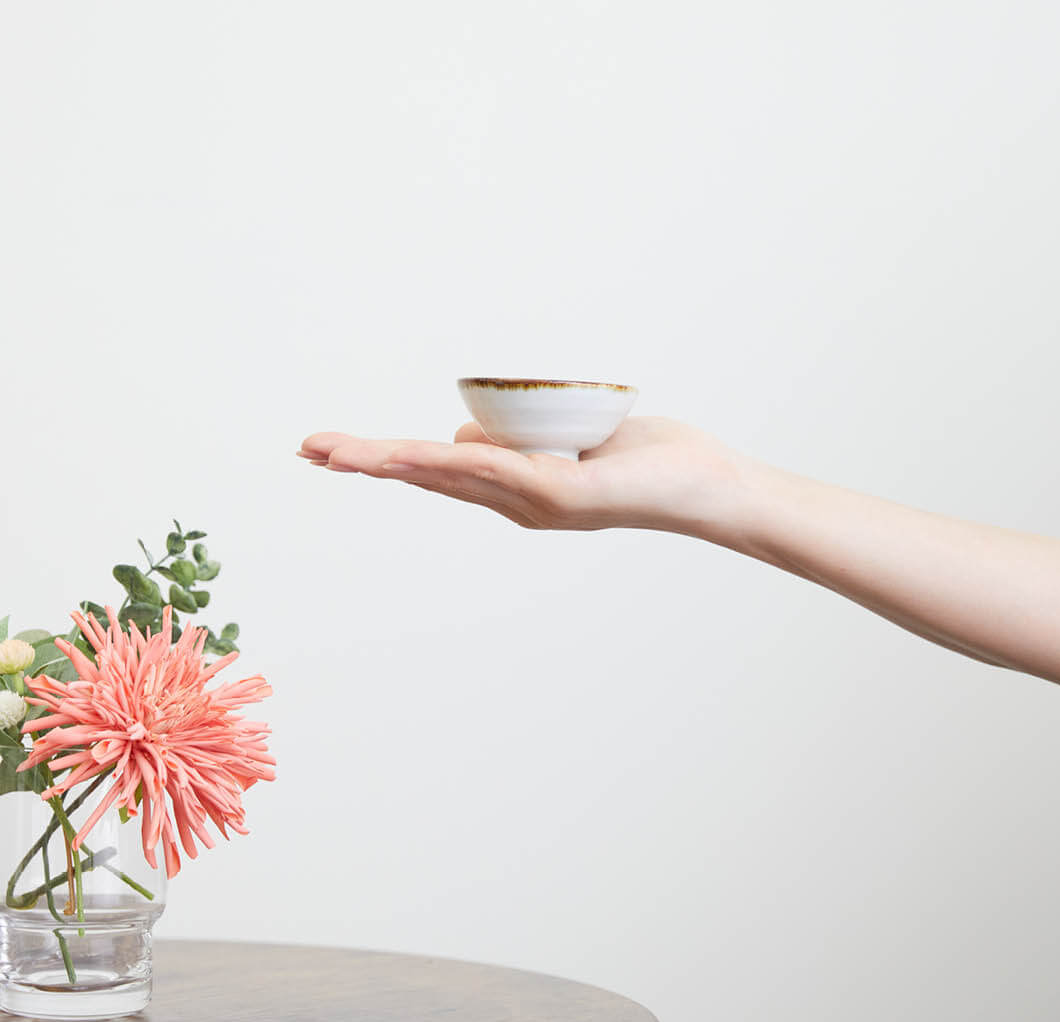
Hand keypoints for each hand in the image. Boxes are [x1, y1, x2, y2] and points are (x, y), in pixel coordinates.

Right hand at [298, 418, 752, 539]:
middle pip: (427, 476)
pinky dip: (449, 460)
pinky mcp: (563, 492)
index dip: (384, 459)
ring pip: (449, 475)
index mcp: (513, 490)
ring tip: (336, 452)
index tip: (334, 449)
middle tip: (307, 449)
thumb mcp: (565, 441)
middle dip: (366, 462)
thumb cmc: (644, 461)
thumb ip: (513, 441)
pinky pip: (497, 470)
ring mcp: (535, 501)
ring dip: (390, 462)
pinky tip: (413, 452)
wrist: (705, 488)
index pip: (435, 470)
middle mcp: (515, 501)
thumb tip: (463, 434)